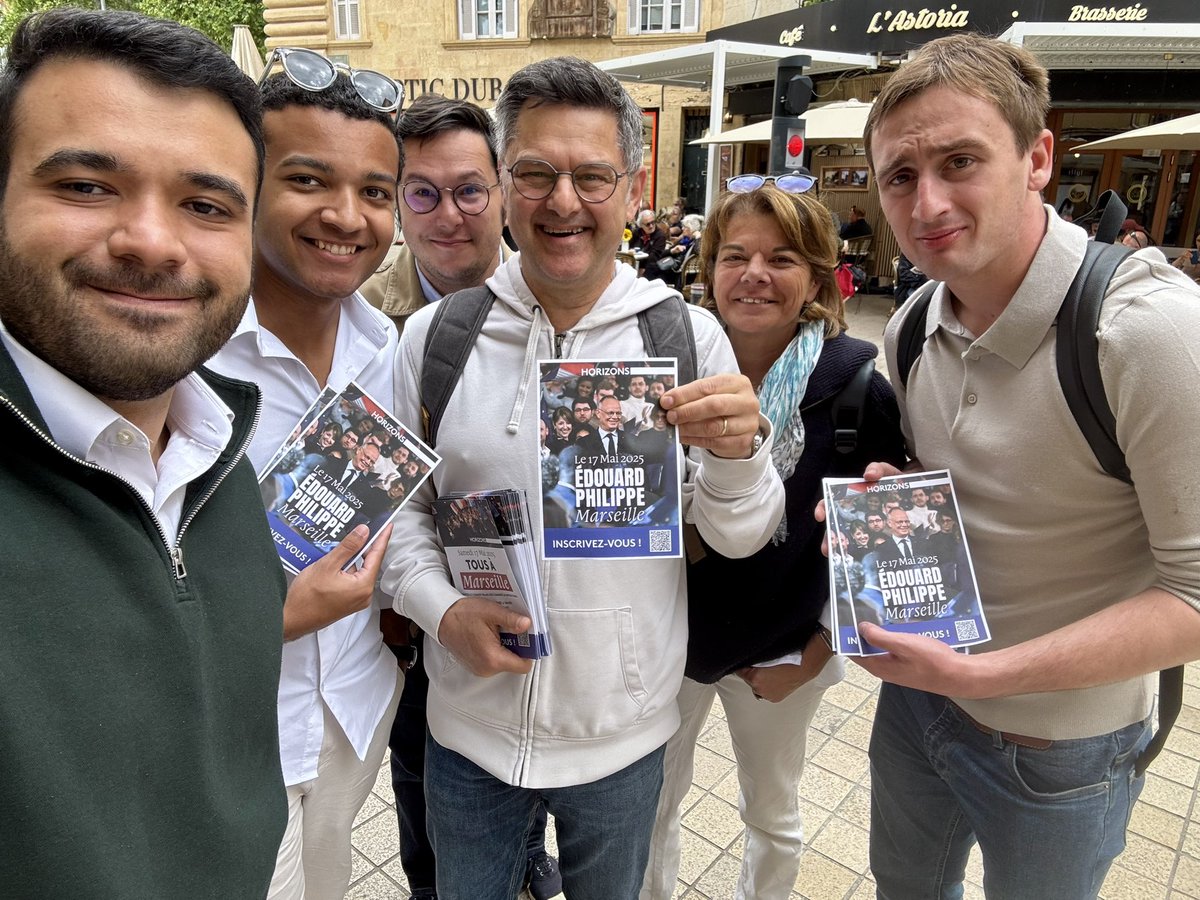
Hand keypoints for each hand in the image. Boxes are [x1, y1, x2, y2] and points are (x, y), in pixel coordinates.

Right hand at [283, 524, 390, 640]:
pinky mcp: (346, 602)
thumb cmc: (306, 597)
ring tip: (339, 546)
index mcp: (363, 586)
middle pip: (368, 564)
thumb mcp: (328, 565)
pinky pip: (351, 580)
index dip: (382, 538)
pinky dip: (345, 569)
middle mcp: (363, 595)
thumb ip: (348, 547)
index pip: (377, 556)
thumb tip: (363, 532)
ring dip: (350, 559)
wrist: (291, 619)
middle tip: (361, 530)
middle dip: (363, 547)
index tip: (387, 525)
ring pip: (358, 572)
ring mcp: (355, 601)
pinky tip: (333, 562)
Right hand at [437, 596, 534, 676]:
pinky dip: (496, 650)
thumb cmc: (463, 615)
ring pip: (505, 662)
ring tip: (499, 630)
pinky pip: (494, 661)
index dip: (529, 651)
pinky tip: (491, 635)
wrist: (441, 619)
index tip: (528, 637)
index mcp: (493, 659)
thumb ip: (511, 620)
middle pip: (514, 663)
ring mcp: (480, 670)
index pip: (524, 666)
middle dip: (517, 647)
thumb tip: (528, 624)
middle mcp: (487, 669)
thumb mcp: (491, 612)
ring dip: (506, 647)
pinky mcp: (476, 666)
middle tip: (512, 629)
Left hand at [660, 373, 759, 457]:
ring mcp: (747, 423)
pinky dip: (695, 440)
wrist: (741, 425)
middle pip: (714, 406)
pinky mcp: (742, 442)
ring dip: (690, 428)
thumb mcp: (712, 393)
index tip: (666, 400)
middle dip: (688, 411)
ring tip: (675, 428)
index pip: (708, 386)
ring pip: (714, 427)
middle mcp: (747, 402)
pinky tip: (684, 437)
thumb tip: (668, 401)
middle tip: (670, 416)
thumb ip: (693, 395)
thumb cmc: (722, 405)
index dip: (685, 394)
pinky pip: (715, 442)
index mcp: (738, 383)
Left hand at [735, 632, 832, 701]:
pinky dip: (767, 687)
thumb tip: (746, 662)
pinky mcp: (774, 699)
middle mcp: (759, 689)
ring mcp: (767, 695)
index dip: (742, 667)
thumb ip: (753, 661)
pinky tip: (774, 680)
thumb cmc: (787, 659)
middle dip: (751, 674)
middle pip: (748, 680)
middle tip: (760, 667)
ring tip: (769, 673)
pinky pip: (765, 693)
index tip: (743, 663)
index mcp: (755, 678)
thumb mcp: (766, 657)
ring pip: (756, 687)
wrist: (804, 667)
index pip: (740, 672)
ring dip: (759, 682)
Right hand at [814, 461, 905, 555]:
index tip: (821, 515)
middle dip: (830, 537)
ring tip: (838, 557)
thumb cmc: (898, 483)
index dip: (824, 507)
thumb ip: (878, 468)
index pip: (832, 501)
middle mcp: (856, 512)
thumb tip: (868, 474)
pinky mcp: (879, 536)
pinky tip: (859, 559)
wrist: (917, 494)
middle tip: (828, 547)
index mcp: (854, 496)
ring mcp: (867, 525)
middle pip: (837, 525)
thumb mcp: (889, 472)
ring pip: (849, 538)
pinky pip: (867, 546)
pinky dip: (861, 553)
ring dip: (842, 548)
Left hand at [854, 623, 986, 697]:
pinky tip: (899, 624)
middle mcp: (885, 669)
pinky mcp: (908, 665)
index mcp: (879, 666)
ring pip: (882, 647)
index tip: (845, 617)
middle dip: (863, 631)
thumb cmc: (932, 661)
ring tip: (879, 613)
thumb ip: (879, 637)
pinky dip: (893, 637)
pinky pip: (895, 649)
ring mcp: (897, 668)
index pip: (853, 652)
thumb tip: (860, 628)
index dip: (848, 636)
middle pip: (866, 648)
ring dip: (880, 632)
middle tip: (862, 609)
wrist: (958, 675)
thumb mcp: (902, 644)